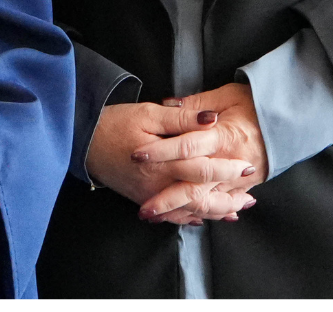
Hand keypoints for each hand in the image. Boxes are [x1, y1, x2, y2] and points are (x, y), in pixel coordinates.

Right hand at [87, 99, 256, 224]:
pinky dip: (190, 219)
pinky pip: (171, 216)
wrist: (82, 140)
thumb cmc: (115, 122)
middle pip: (201, 197)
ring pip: (189, 211)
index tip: (248, 166)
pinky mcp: (143, 199)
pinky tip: (202, 219)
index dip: (228, 169)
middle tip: (250, 197)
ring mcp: (150, 196)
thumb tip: (212, 121)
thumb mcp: (148, 112)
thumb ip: (182, 118)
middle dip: (228, 198)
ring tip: (236, 211)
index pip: (203, 169)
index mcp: (163, 162)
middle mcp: (158, 184)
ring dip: (214, 212)